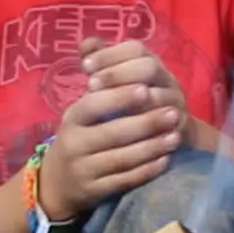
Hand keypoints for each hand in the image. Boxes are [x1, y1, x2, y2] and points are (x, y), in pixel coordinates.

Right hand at [36, 65, 182, 221]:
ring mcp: (84, 170)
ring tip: (176, 136)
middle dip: (146, 122)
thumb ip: (95, 80)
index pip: (94, 105)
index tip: (146, 88)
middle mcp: (74, 144)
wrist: (57, 183)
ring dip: (152, 147)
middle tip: (174, 112)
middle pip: (112, 133)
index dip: (119, 97)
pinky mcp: (95, 192)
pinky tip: (165, 160)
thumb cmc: (78, 137)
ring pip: (121, 159)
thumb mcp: (80, 111)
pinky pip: (124, 181)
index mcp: (71, 119)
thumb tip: (91, 40)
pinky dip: (146, 171)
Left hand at [79, 37, 188, 135]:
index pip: (135, 48)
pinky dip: (146, 126)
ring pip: (159, 96)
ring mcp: (176, 101)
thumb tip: (85, 44)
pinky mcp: (182, 124)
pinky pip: (168, 123)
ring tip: (104, 109)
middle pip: (149, 67)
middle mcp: (166, 78)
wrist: (168, 135)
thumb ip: (103, 63)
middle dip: (117, 74)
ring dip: (130, 101)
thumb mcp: (115, 84)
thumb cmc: (133, 106)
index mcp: (150, 63)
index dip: (109, 54)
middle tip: (90, 85)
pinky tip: (123, 131)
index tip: (85, 65)